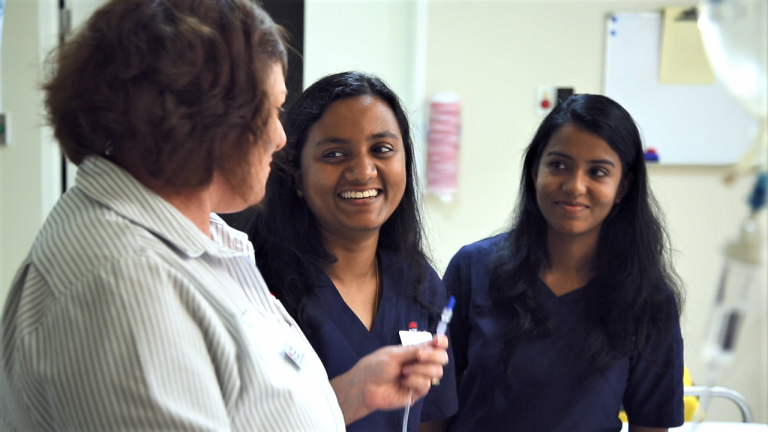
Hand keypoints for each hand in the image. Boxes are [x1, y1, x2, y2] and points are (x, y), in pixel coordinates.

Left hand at [330, 334, 448, 424]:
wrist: (365, 386)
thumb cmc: (376, 367)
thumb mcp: (395, 354)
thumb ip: (415, 350)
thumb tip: (433, 344)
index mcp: (415, 351)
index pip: (435, 345)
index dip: (441, 342)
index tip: (437, 341)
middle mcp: (420, 364)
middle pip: (442, 358)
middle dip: (433, 356)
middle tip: (420, 356)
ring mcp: (419, 378)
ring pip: (437, 372)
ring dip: (420, 369)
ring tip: (404, 371)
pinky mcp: (417, 392)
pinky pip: (426, 385)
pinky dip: (415, 381)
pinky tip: (403, 382)